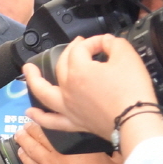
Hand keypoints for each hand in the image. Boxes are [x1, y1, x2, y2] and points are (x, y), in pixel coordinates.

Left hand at [13, 121, 122, 163]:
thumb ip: (112, 153)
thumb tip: (114, 146)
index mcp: (74, 147)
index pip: (57, 130)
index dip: (48, 123)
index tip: (43, 117)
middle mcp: (57, 155)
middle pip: (38, 138)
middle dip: (30, 130)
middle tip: (25, 125)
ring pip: (30, 151)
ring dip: (23, 142)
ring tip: (19, 135)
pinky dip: (23, 158)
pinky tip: (20, 154)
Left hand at [22, 35, 158, 139]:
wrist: (135, 120)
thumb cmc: (132, 90)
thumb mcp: (128, 57)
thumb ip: (114, 43)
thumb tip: (106, 41)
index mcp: (79, 70)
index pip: (81, 48)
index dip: (94, 41)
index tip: (106, 42)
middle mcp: (67, 88)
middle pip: (62, 64)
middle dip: (71, 51)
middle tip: (80, 46)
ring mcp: (67, 106)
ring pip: (43, 92)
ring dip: (33, 80)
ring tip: (27, 71)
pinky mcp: (74, 122)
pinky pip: (51, 120)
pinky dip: (39, 116)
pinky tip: (31, 113)